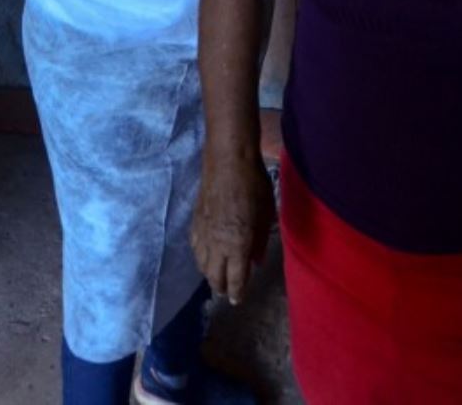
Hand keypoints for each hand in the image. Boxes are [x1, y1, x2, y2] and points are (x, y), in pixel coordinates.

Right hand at [191, 150, 275, 304]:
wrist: (228, 162)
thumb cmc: (254, 186)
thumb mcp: (266, 215)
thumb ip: (261, 241)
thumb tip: (256, 261)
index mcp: (238, 245)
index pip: (236, 278)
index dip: (236, 293)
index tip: (237, 301)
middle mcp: (218, 244)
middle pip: (215, 276)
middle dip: (221, 287)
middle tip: (226, 292)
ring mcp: (203, 233)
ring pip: (202, 264)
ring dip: (209, 274)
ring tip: (215, 278)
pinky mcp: (195, 221)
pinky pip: (194, 248)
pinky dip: (199, 258)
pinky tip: (202, 257)